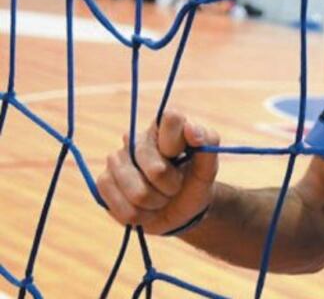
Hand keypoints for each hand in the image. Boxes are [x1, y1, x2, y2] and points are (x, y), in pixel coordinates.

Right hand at [97, 110, 219, 234]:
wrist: (179, 210)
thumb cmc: (194, 182)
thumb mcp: (209, 166)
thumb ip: (208, 143)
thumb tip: (191, 128)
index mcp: (163, 126)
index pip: (170, 118)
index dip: (177, 143)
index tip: (181, 156)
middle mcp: (135, 137)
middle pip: (156, 169)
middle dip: (171, 186)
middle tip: (174, 187)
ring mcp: (116, 159)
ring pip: (138, 193)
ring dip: (156, 203)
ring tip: (160, 198)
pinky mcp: (104, 182)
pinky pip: (123, 208)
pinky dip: (142, 216)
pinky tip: (145, 209)